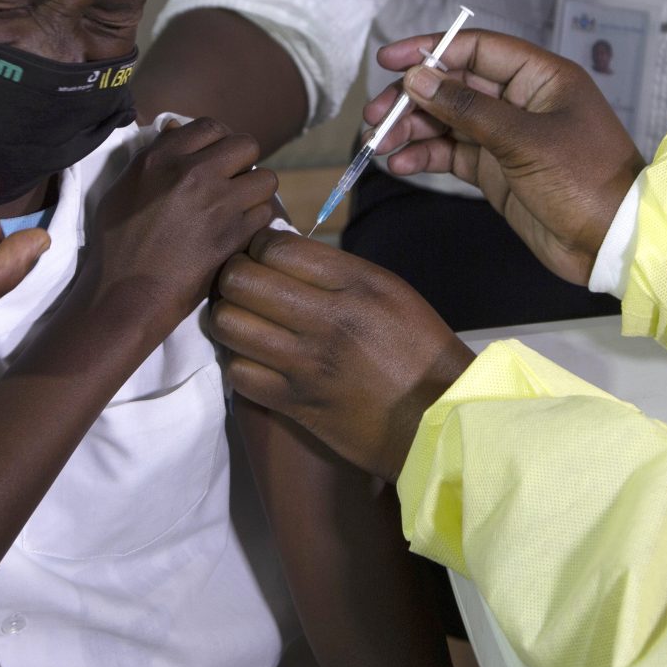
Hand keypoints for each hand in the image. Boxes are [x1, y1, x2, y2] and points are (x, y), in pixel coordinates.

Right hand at [79, 118, 278, 340]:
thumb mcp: (123, 188)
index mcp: (162, 158)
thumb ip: (154, 155)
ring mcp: (217, 203)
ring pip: (266, 179)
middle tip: (233, 182)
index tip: (217, 159)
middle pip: (246, 145)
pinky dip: (256, 221)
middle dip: (244, 162)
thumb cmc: (117, 244)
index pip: (211, 126)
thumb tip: (177, 127)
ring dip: (256, 192)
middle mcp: (193, 173)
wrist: (126, 295)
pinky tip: (239, 231)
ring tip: (241, 207)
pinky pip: (266, 213)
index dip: (220, 141)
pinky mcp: (234, 234)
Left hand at [211, 231, 472, 480]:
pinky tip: (252, 358)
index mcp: (355, 283)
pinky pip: (239, 372)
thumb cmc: (418, 350)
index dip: (258, 246)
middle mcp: (326, 318)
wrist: (439, 419)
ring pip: (229, 324)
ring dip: (228, 318)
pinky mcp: (295, 403)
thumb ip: (336, 272)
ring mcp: (306, 363)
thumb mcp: (390, 292)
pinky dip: (238, 362)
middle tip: (241, 285)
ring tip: (241, 320)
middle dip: (233, 276)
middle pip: (242, 281)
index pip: (276, 247)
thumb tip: (282, 255)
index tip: (261, 255)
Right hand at [364, 29, 644, 285]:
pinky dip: (425, 156)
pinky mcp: (496, 171)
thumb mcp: (525, 140)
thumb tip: (419, 78)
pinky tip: (401, 163)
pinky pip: (452, 153)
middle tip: (377, 117)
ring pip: (447, 121)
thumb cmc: (586, 181)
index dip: (431, 50)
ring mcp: (506, 137)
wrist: (613, 244)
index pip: (476, 49)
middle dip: (413, 98)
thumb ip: (468, 109)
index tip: (389, 61)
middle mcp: (520, 101)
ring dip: (412, 129)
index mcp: (540, 78)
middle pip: (454, 86)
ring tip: (380, 144)